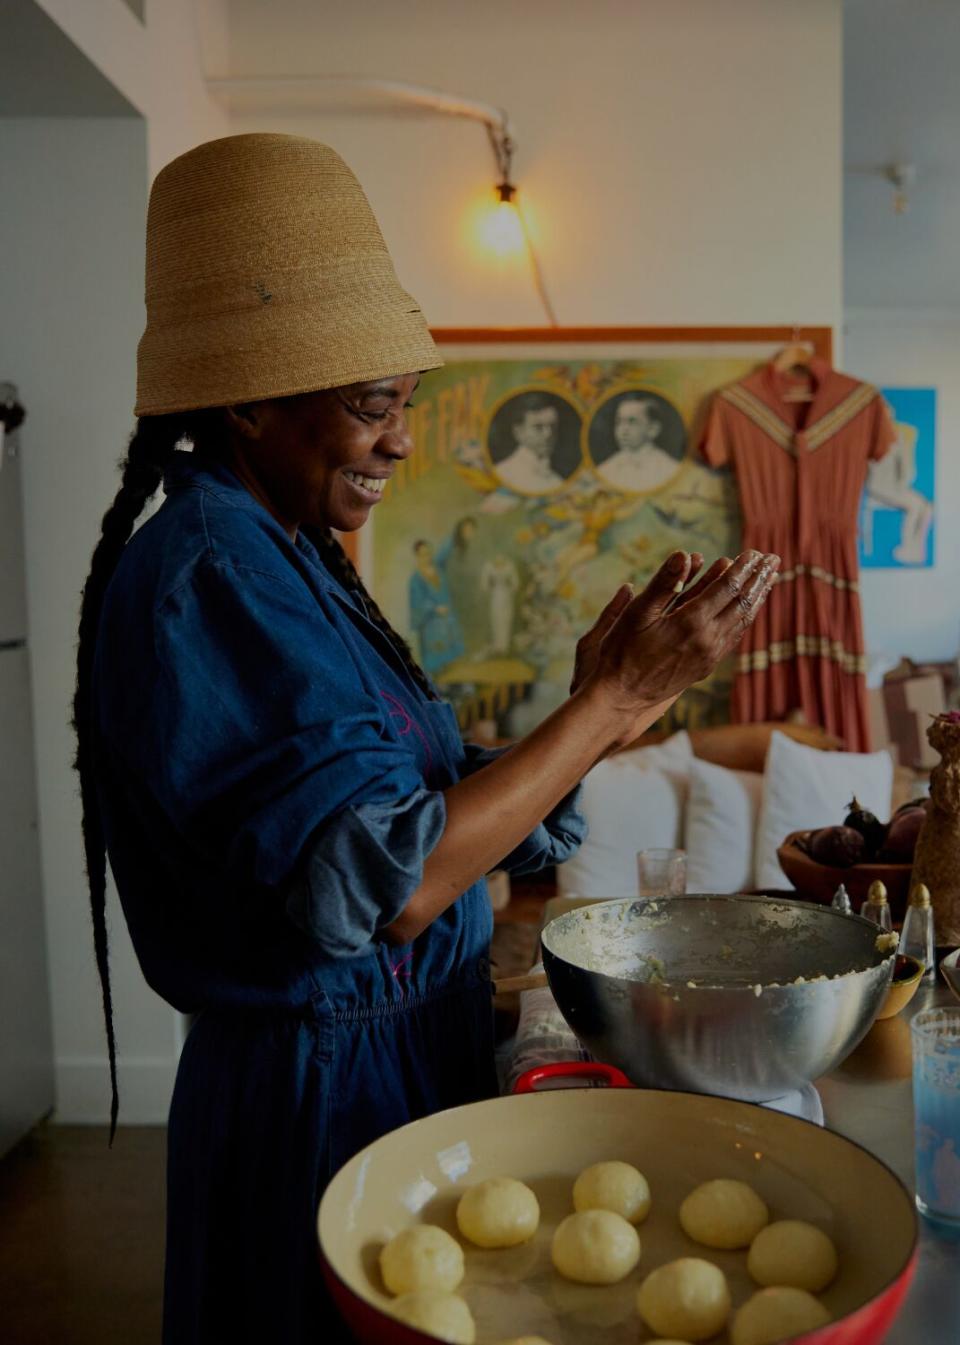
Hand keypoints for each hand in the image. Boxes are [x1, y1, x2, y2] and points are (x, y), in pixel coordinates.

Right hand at [583, 549, 779, 750]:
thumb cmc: (622, 651)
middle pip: (743, 602)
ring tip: (769, 579)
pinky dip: (746, 617)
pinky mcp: (707, 666)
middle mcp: (708, 639)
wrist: (622, 697)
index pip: (727, 587)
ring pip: (743, 621)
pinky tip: (748, 609)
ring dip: (758, 597)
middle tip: (774, 559)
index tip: (754, 551)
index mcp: (691, 622)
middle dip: (759, 578)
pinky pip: (734, 636)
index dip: (742, 567)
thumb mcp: (637, 613)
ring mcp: (710, 655)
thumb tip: (685, 554)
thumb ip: (664, 583)